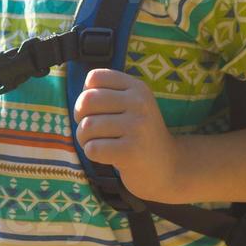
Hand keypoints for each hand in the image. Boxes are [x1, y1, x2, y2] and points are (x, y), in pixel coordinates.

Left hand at [73, 68, 179, 204]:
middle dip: (80, 118)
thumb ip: (107, 94)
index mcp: (137, 87)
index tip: (95, 110)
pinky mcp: (131, 152)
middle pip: (86, 101)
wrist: (167, 167)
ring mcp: (137, 127)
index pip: (94, 77)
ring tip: (99, 144)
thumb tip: (79, 101)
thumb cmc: (138, 135)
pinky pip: (93, 148)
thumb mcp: (132, 105)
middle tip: (91, 131)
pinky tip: (106, 156)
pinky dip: (92, 153)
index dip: (85, 94)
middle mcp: (139, 103)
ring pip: (87, 126)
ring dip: (84, 139)